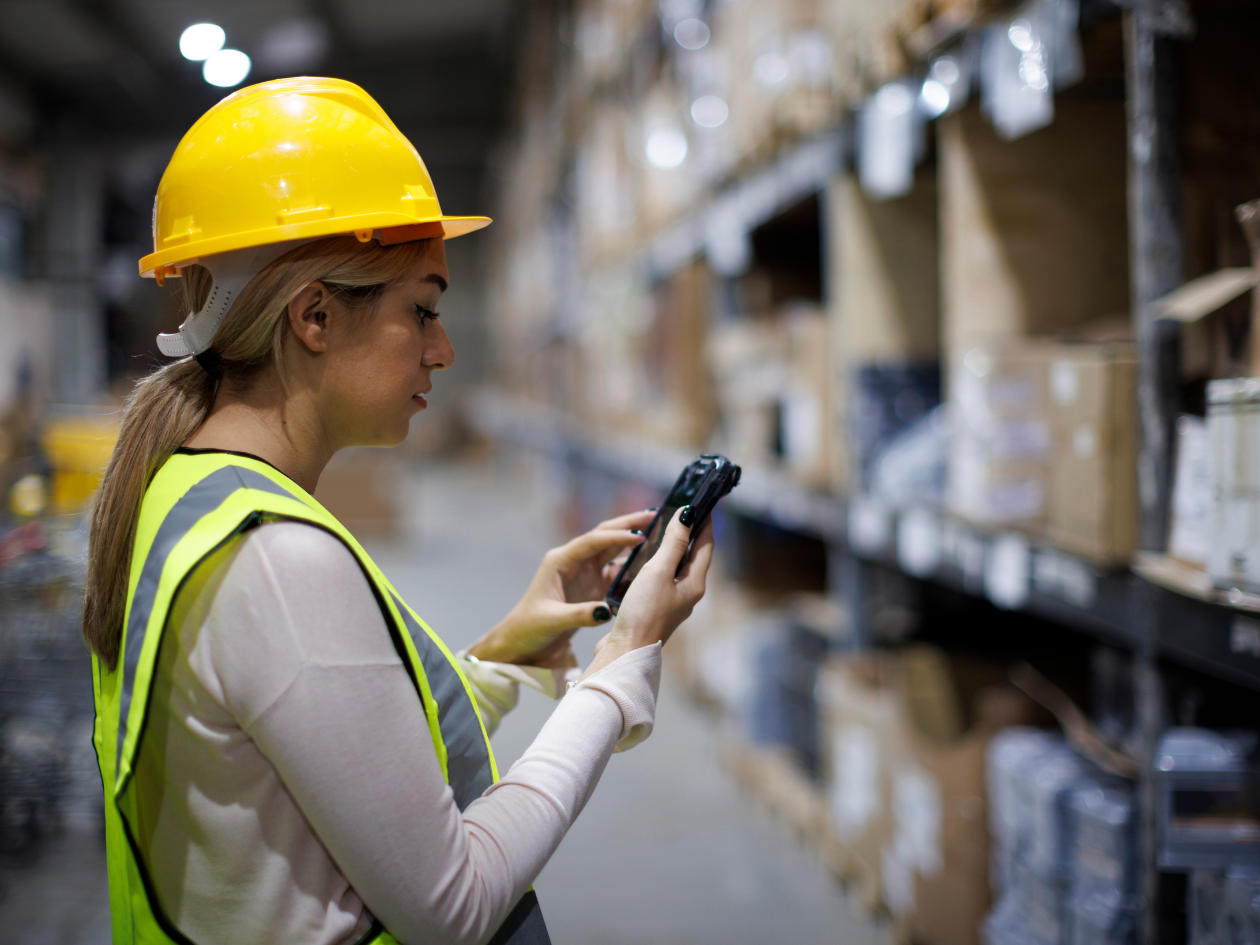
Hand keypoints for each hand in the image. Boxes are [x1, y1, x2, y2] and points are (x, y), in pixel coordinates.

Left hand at [466, 510, 654, 666]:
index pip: (591, 542)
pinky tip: (649, 562)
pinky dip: (630, 564)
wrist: (522, 640)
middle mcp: (573, 561)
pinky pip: (614, 570)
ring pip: (611, 549)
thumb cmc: (530, 627)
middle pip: (603, 536)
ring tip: (658, 530)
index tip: (639, 535)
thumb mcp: (552, 620)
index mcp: (560, 561)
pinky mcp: (591, 584)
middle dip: (627, 524)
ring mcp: (583, 572)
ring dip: (631, 540)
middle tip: (654, 514)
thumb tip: (607, 610)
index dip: (615, 537)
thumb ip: (579, 615)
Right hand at [580, 506, 713, 680]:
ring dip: (672, 548)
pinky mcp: (655, 608)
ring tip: (663, 530)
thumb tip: (687, 515)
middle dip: (689, 533)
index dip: (705, 523)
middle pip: (693, 556)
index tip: (702, 503)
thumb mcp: (659, 572)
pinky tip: (644, 559)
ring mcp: (671, 602)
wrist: (627, 652)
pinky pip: (661, 578)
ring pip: (676, 568)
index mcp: (694, 584)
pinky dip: (657, 563)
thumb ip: (674, 543)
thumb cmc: (644, 612)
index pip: (705, 546)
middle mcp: (687, 593)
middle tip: (681, 511)